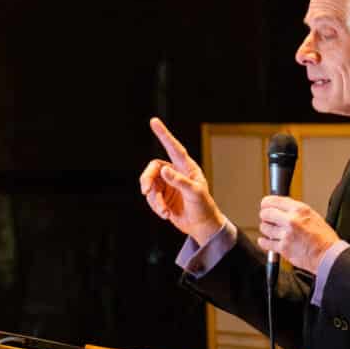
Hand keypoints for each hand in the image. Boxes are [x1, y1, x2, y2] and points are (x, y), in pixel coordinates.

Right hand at [140, 118, 226, 242]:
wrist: (202, 227)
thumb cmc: (204, 207)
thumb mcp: (195, 193)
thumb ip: (179, 181)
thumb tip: (164, 170)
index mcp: (187, 168)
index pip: (174, 148)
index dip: (164, 135)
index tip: (154, 122)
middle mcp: (175, 173)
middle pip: (153, 168)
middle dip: (146, 179)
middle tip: (145, 191)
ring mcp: (168, 185)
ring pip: (150, 185)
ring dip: (154, 200)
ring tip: (165, 212)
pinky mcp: (162, 197)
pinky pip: (151, 198)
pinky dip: (156, 207)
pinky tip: (166, 215)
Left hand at [256, 195, 339, 273]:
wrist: (328, 255)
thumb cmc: (324, 238)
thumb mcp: (313, 216)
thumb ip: (296, 211)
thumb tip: (281, 208)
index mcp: (300, 209)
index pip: (274, 201)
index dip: (266, 204)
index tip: (265, 206)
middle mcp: (292, 220)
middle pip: (266, 213)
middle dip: (265, 216)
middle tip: (267, 219)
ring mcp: (286, 234)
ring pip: (264, 228)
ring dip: (266, 229)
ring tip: (271, 231)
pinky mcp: (283, 248)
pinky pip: (266, 243)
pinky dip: (264, 242)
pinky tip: (266, 241)